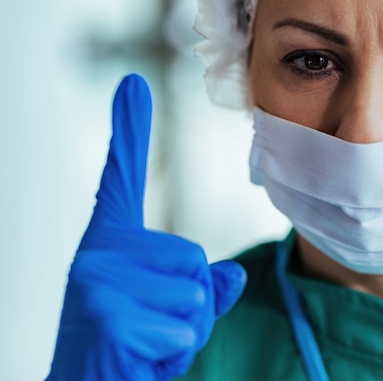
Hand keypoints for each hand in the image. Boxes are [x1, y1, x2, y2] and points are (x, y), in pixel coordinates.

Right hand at [46, 74, 246, 380]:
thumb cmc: (131, 349)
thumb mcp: (172, 314)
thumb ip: (202, 289)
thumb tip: (232, 274)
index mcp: (111, 243)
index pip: (122, 178)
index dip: (129, 129)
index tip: (133, 83)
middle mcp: (99, 251)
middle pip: (196, 259)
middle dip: (193, 303)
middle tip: (153, 325)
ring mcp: (98, 279)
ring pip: (196, 294)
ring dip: (185, 329)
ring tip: (148, 341)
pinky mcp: (107, 313)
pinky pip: (184, 328)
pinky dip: (174, 351)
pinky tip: (140, 357)